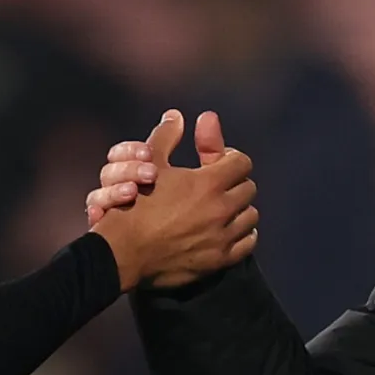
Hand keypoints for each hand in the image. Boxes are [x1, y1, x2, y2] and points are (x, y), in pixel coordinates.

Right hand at [89, 110, 257, 289]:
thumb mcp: (148, 165)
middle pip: (248, 189)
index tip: (219, 162)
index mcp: (208, 183)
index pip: (241, 163)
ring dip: (240, 209)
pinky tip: (231, 231)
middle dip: (236, 184)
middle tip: (220, 186)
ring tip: (224, 208)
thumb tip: (176, 115)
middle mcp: (221, 209)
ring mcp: (222, 236)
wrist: (123, 252)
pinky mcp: (220, 259)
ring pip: (250, 216)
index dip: (231, 159)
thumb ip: (166, 138)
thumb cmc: (133, 206)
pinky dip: (243, 235)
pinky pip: (247, 243)